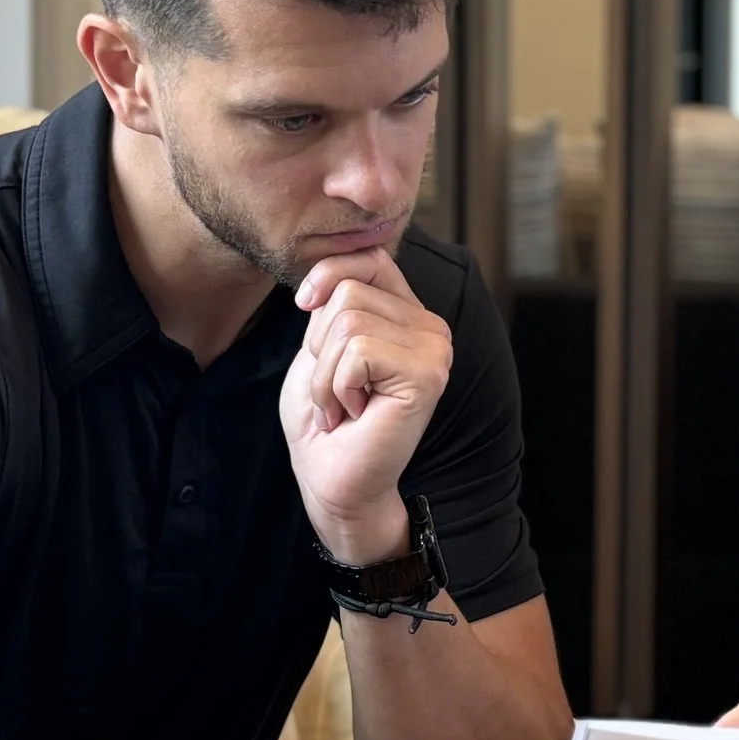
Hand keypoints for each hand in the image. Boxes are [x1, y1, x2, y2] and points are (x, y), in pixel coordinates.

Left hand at [280, 250, 452, 563]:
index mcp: (408, 315)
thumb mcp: (320, 348)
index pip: (369, 258)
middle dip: (320, 345)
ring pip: (348, 321)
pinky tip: (355, 414)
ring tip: (344, 405)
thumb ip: (333, 305)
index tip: (304, 306)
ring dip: (326, 373)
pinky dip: (337, 386)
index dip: (328, 274)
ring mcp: (435, 350)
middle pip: (349, 291)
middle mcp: (431, 327)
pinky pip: (357, 351)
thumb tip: (328, 275)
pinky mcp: (427, 375)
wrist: (332, 482)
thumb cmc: (325, 421)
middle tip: (337, 391)